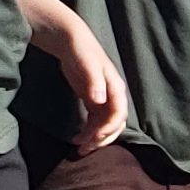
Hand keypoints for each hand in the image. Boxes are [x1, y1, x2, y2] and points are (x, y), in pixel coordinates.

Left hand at [57, 21, 130, 148]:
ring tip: (79, 148)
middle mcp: (112, 96)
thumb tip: (99, 101)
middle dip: (102, 138)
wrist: (71, 41)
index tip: (95, 136)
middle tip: (85, 148)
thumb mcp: (88, 64)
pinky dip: (88, 132)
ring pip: (104, 126)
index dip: (109, 127)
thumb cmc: (82, 50)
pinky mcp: (93, 101)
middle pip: (114, 124)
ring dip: (95, 138)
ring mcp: (103, 100)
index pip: (119, 113)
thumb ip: (94, 82)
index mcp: (116, 88)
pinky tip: (77, 139)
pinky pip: (95, 122)